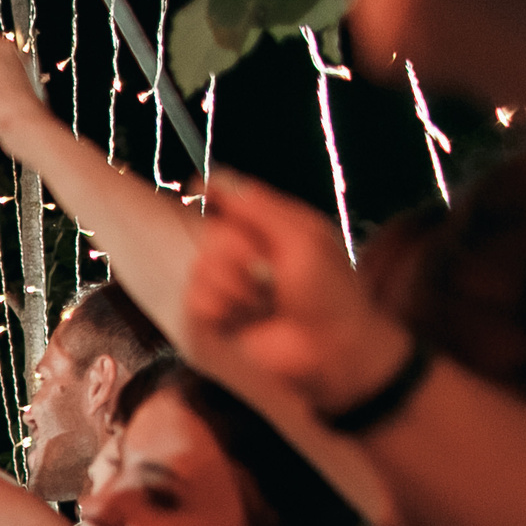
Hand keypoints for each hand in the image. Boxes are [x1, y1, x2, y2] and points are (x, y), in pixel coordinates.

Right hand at [187, 169, 412, 412]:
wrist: (331, 347)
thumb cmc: (328, 291)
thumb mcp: (301, 238)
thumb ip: (257, 207)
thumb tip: (211, 178)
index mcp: (269, 229)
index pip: (228, 199)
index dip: (212, 193)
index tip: (194, 189)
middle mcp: (245, 255)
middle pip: (210, 234)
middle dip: (237, 252)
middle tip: (269, 273)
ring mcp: (229, 287)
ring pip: (199, 269)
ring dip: (234, 285)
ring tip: (262, 301)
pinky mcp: (217, 318)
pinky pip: (195, 300)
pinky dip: (222, 307)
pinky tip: (245, 318)